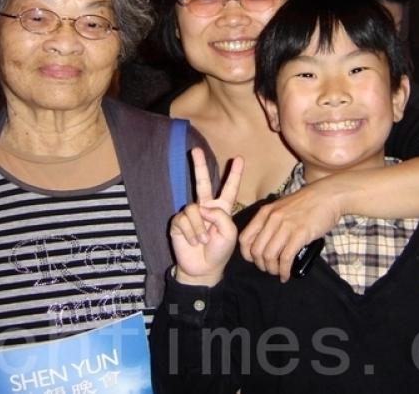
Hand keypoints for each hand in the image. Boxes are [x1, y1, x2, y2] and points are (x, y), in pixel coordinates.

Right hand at [170, 148, 243, 286]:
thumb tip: (201, 207)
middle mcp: (205, 207)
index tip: (239, 158)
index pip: (229, 188)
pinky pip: (183, 220)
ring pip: (193, 208)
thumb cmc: (219, 252)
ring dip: (199, 227)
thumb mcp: (229, 233)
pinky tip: (193, 242)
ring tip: (203, 241)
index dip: (234, 174)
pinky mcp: (178, 223)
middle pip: (202, 182)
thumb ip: (220, 216)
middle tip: (194, 150)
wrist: (203, 269)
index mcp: (222, 209)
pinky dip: (190, 232)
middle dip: (198, 166)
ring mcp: (191, 214)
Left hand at [238, 182, 339, 282]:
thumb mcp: (281, 207)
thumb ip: (270, 221)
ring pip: (269, 255)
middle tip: (269, 269)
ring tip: (278, 272)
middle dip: (261, 265)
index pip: (245, 238)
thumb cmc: (306, 203)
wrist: (328, 195)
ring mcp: (285, 226)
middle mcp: (272, 219)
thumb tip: (264, 242)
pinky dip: (284, 270)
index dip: (247, 255)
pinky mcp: (300, 234)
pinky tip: (286, 274)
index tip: (255, 261)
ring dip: (272, 269)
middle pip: (256, 250)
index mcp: (265, 213)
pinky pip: (286, 257)